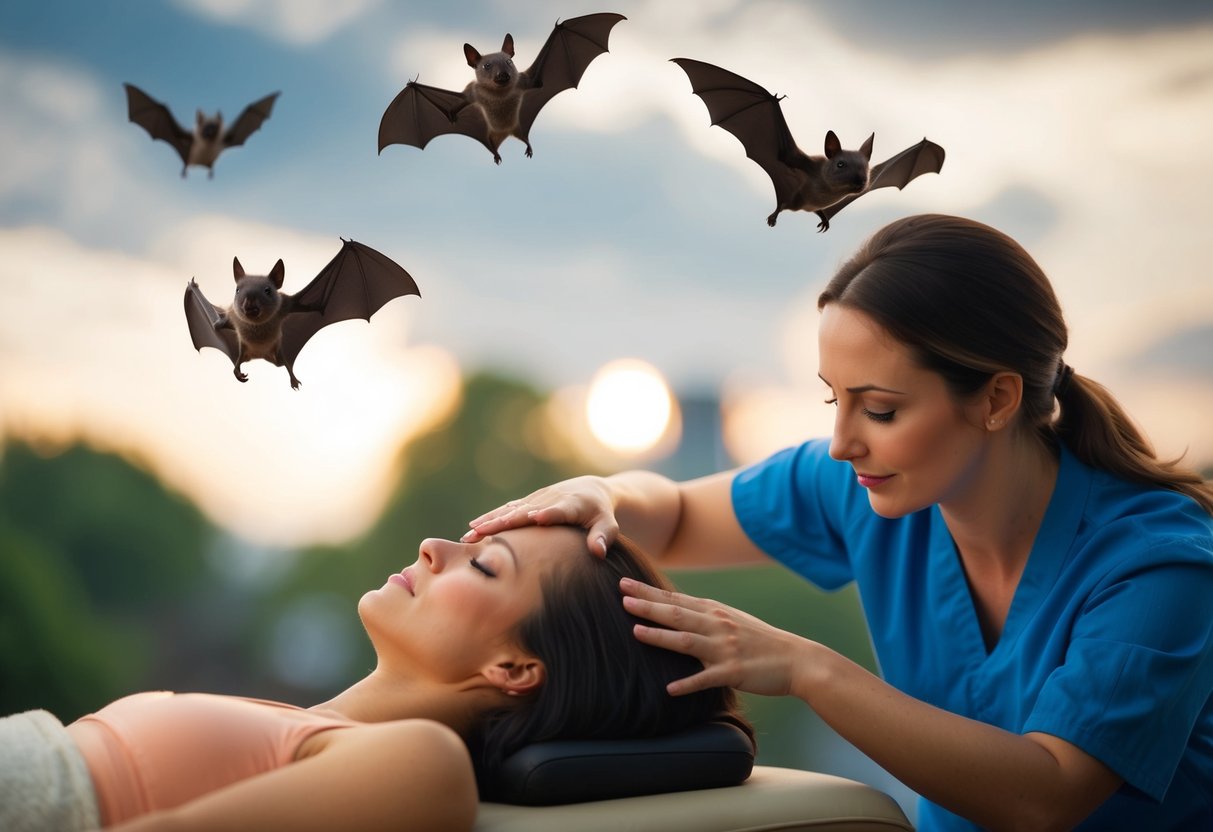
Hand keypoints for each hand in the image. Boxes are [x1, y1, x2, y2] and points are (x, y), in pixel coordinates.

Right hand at [462, 476, 617, 556]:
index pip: (557, 510)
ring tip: (468, 535)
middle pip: (524, 511)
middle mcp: (549, 500)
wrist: (590, 490)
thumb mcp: (608, 524)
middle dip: (502, 522)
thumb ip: (603, 536)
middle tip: (481, 534)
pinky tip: (472, 529)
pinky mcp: (528, 502)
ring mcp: (536, 500)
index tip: (533, 518)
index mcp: (571, 505)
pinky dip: (489, 518)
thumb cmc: (601, 513)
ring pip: (509, 511)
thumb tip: (598, 552)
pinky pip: (506, 510)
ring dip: (488, 522)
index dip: (547, 514)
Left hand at [620, 577, 804, 696]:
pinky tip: (670, 689)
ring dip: (660, 636)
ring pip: (686, 640)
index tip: (624, 584)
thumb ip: (706, 615)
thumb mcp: (733, 620)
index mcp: (715, 612)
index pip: (675, 599)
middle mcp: (718, 625)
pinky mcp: (733, 672)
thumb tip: (678, 610)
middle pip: (676, 614)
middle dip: (647, 605)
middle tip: (621, 596)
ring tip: (635, 632)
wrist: (797, 659)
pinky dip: (688, 683)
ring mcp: (725, 648)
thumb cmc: (762, 641)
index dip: (648, 592)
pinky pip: (706, 678)